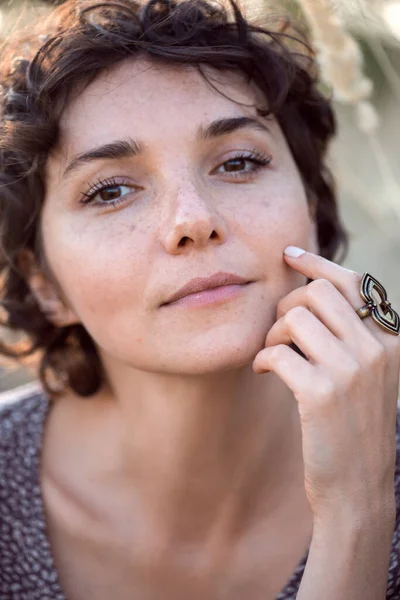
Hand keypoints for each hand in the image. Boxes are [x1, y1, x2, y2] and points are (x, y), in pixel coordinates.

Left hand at [253, 247, 399, 522]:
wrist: (359, 487)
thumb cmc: (354, 427)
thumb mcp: (367, 376)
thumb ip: (352, 335)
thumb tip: (311, 290)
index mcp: (391, 341)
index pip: (353, 282)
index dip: (316, 263)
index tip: (288, 254)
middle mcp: (376, 350)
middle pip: (316, 293)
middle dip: (286, 305)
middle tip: (279, 333)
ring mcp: (351, 371)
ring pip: (293, 317)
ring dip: (272, 334)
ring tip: (273, 355)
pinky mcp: (321, 394)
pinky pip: (277, 351)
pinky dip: (262, 358)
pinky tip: (263, 372)